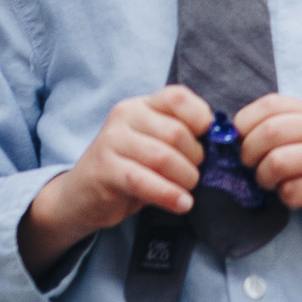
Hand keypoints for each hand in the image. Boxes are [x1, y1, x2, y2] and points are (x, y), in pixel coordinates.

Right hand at [18, 87, 210, 276]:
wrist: (83, 195)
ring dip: (185, 178)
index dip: (200, 118)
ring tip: (188, 191)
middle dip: (195, 158)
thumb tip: (218, 142)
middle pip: (176, 132)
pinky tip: (182, 204)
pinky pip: (144, 181)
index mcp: (142, 105)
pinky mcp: (104, 169)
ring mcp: (111, 141)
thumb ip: (181, 137)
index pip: (178, 97)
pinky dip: (169, 195)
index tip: (207, 140)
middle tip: (195, 174)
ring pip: (163, 157)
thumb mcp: (155, 145)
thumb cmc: (130, 168)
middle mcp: (125, 116)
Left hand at [236, 94, 301, 246]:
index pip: (271, 104)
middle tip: (251, 167)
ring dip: (264, 178)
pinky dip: (285, 198)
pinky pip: (293, 191)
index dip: (244, 123)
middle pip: (270, 132)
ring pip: (278, 162)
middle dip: (248, 153)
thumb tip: (237, 136)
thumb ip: (289, 128)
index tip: (241, 142)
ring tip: (272, 184)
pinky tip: (294, 197)